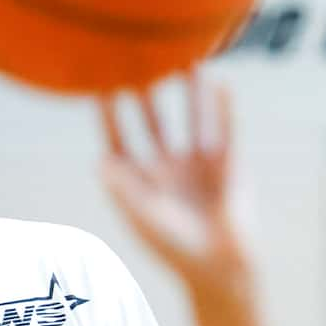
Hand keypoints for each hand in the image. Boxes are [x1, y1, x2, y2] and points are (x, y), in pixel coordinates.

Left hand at [100, 74, 246, 287]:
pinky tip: (219, 82)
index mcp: (141, 180)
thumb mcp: (147, 221)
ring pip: (191, 117)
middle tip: (136, 55)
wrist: (222, 271)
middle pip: (153, 119)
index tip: (99, 85)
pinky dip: (221, 108)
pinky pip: (224, 129)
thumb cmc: (177, 251)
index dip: (109, 114)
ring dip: (188, 89)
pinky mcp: (226, 164)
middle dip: (145, 91)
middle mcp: (167, 165)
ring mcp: (198, 162)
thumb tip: (100, 163)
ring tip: (185, 55)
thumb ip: (125, 193)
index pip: (120, 139)